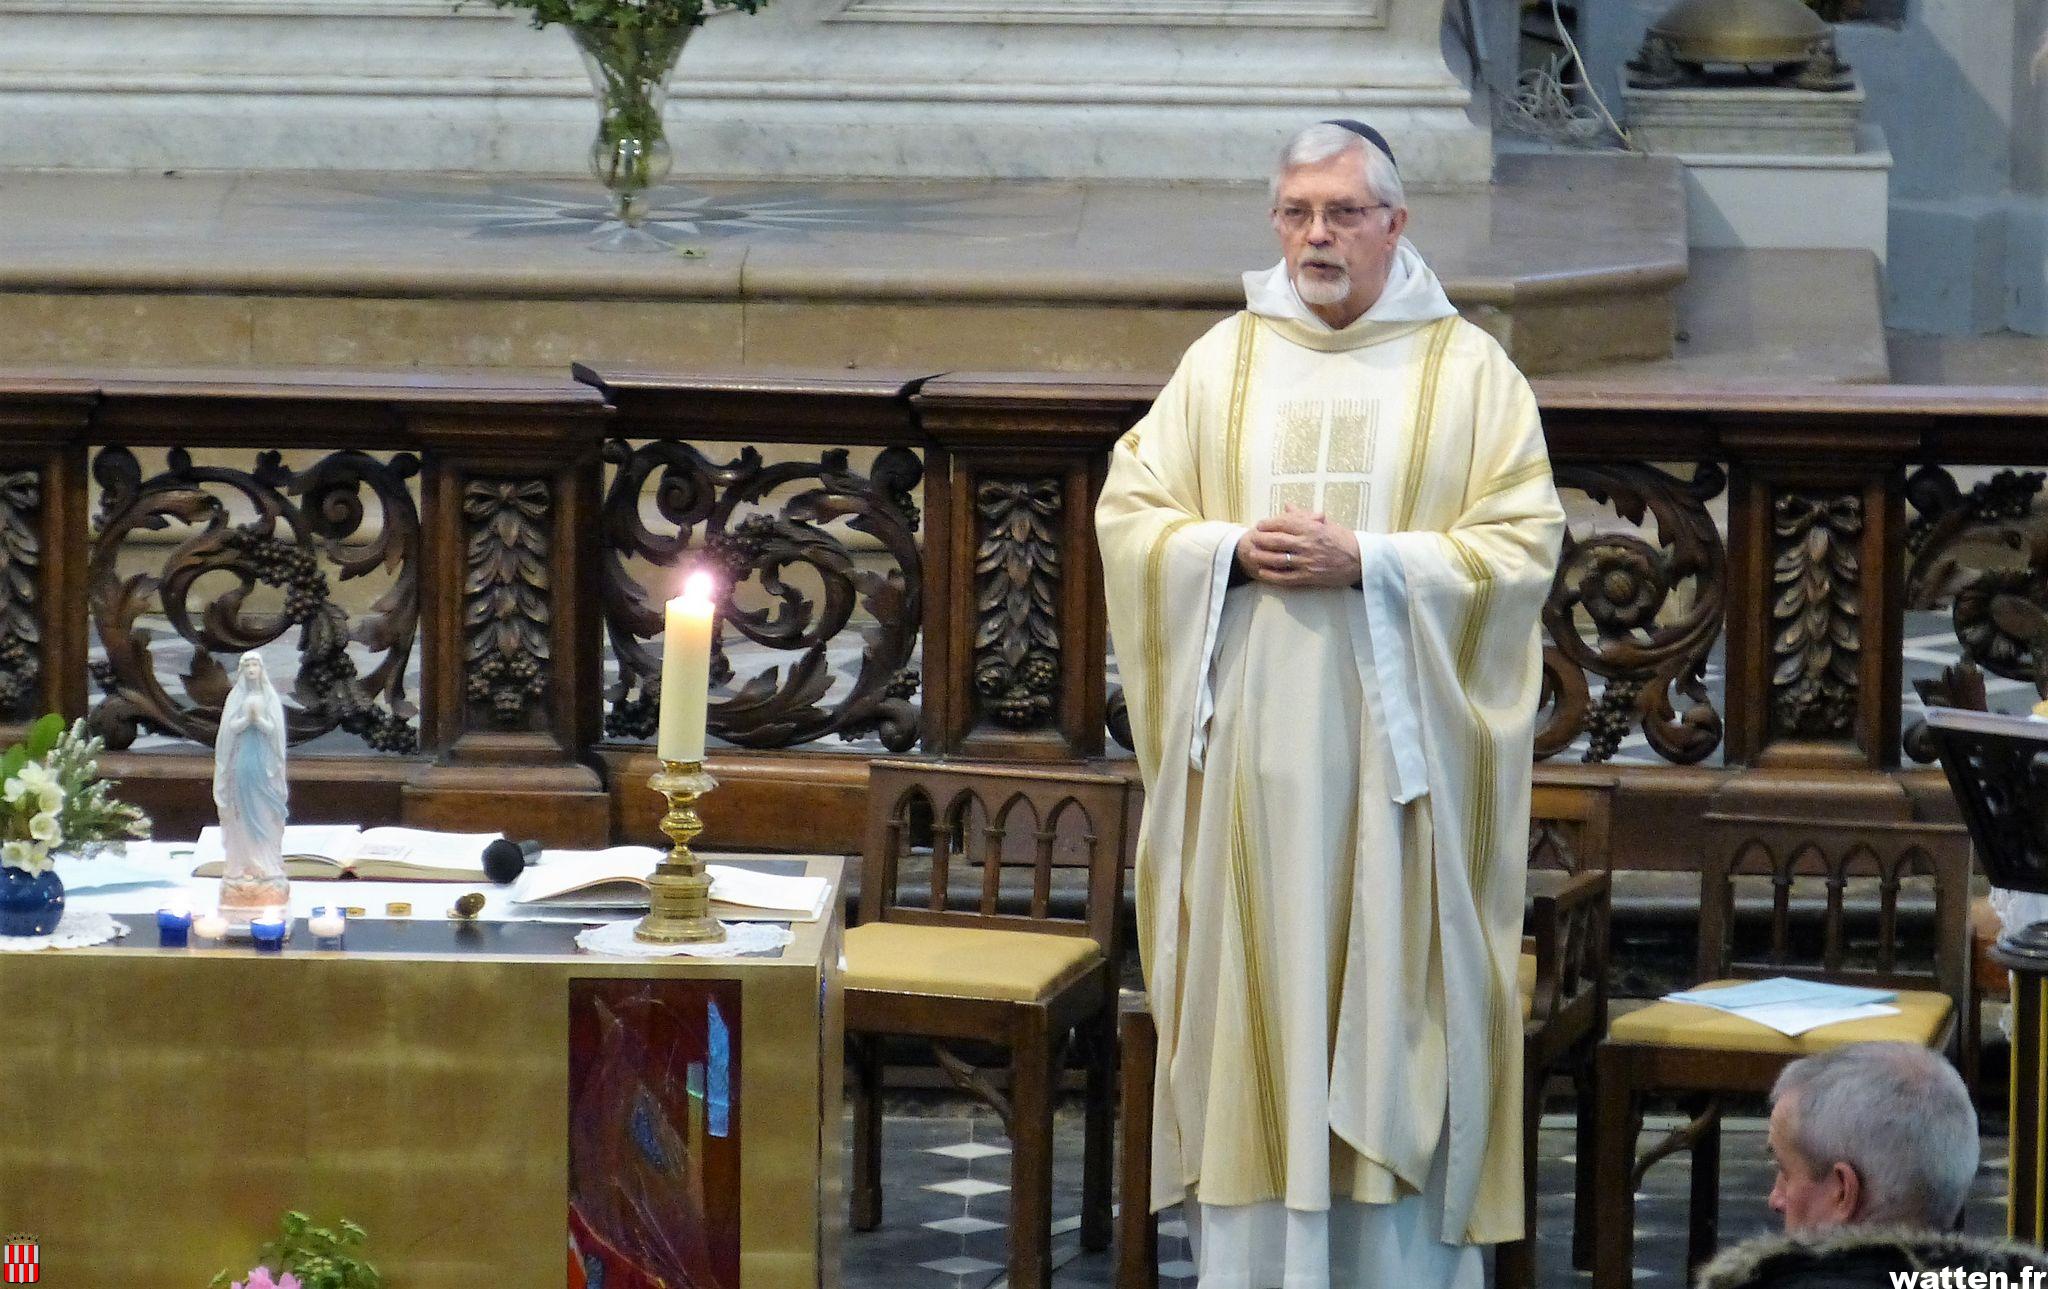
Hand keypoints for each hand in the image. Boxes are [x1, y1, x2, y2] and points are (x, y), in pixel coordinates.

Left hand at [1237, 506, 1360, 587]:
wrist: (1362, 560)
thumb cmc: (1344, 540)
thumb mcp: (1325, 524)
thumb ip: (1304, 516)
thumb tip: (1287, 506)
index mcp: (1312, 528)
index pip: (1284, 523)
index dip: (1268, 524)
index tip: (1260, 525)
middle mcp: (1307, 544)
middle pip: (1277, 541)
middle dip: (1262, 540)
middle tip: (1253, 539)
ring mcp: (1307, 562)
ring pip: (1278, 559)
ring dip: (1262, 557)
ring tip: (1253, 554)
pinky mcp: (1309, 577)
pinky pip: (1286, 577)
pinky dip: (1272, 575)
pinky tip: (1263, 572)